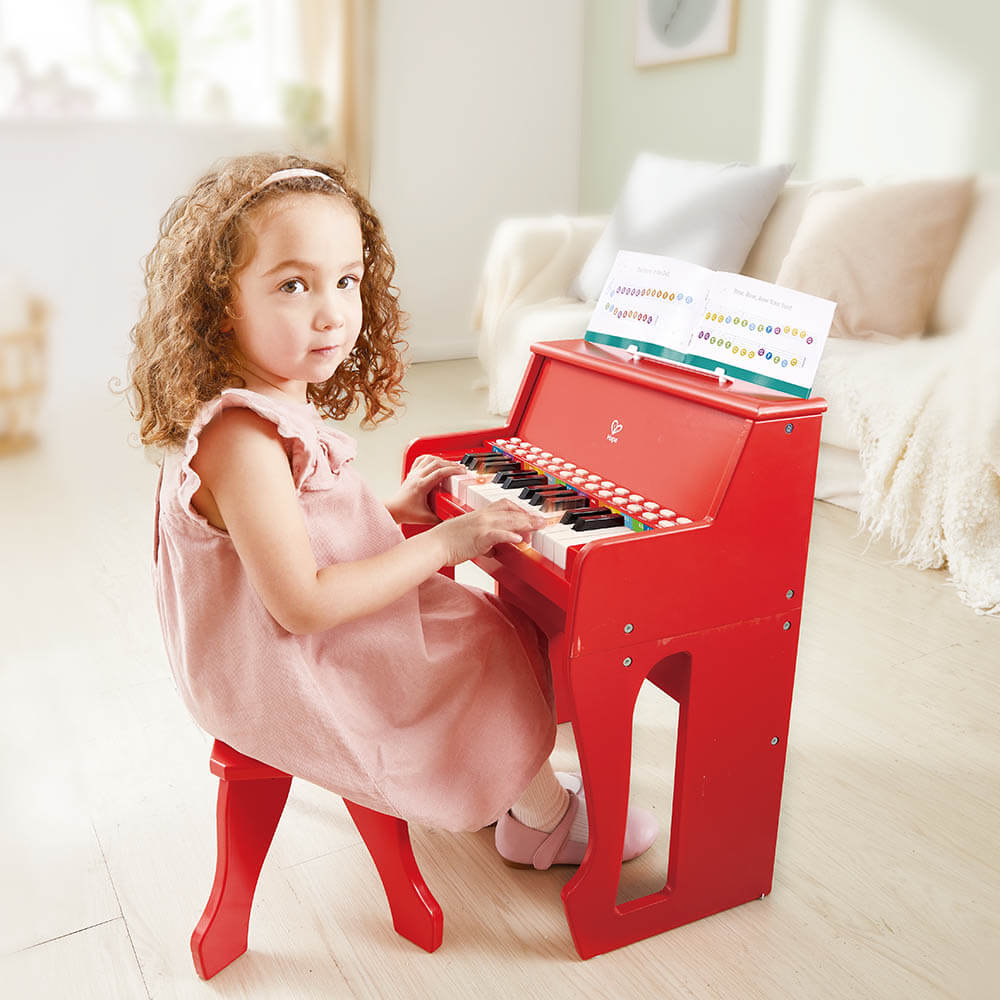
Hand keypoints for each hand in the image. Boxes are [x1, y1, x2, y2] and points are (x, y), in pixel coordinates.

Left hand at [386, 454, 466, 524]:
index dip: (453, 470)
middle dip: (451, 464)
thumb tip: (454, 516)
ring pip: (429, 458)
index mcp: (421, 486)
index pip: (439, 472)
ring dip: (442, 459)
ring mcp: (414, 473)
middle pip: (436, 463)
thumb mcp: (427, 518)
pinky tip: (436, 460)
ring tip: (451, 464)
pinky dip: (431, 457)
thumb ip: (441, 518)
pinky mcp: (412, 473)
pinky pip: (421, 459)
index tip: (461, 471)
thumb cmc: (406, 512)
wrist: (393, 510)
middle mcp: (417, 477)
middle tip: (460, 468)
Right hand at [432, 499, 547, 565]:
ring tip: (539, 526)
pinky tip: (519, 538)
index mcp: (480, 514)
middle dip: (530, 516)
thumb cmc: (448, 542)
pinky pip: (497, 534)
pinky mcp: (479, 537)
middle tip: (543, 521)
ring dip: (526, 523)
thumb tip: (493, 550)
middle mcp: (483, 516)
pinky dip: (509, 535)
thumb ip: (484, 542)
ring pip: (509, 520)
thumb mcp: (470, 538)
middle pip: (511, 511)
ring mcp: (481, 525)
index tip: (531, 515)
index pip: (505, 505)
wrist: (435, 544)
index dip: (520, 509)